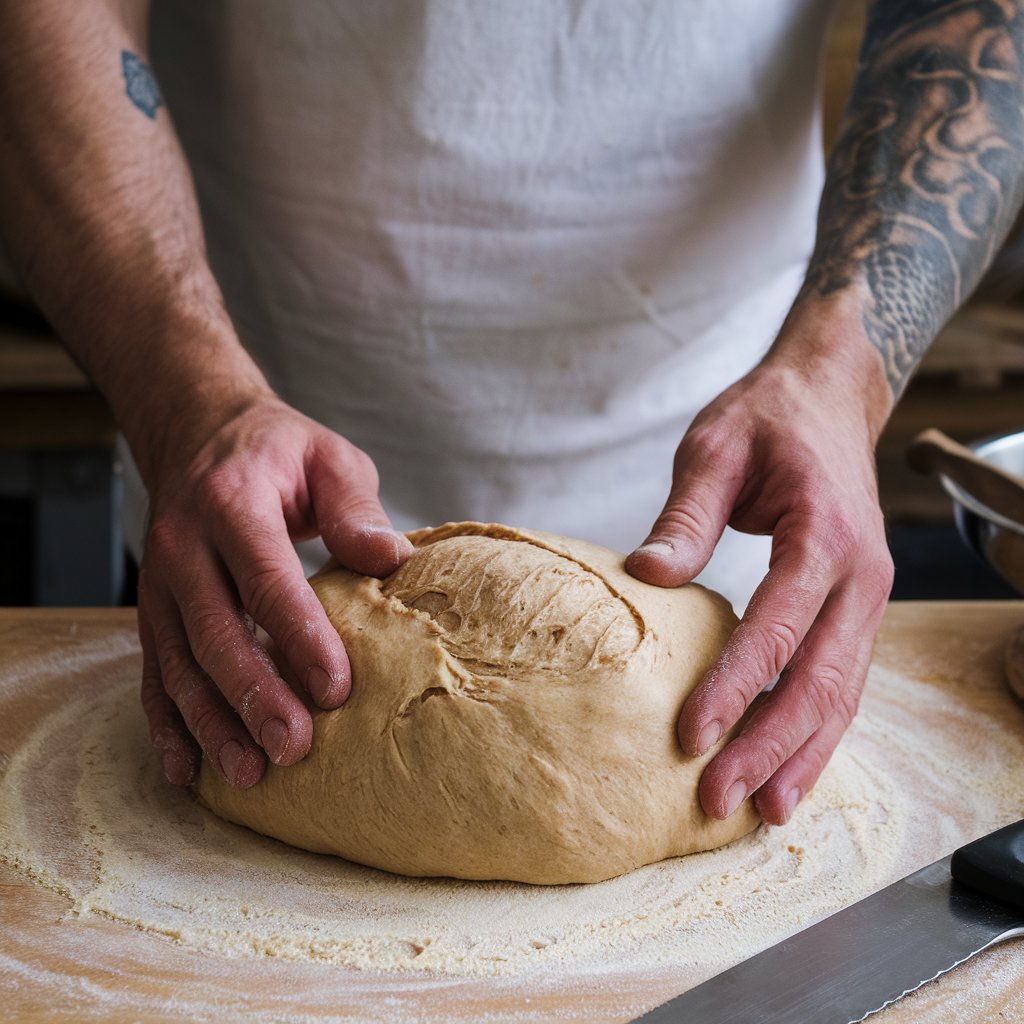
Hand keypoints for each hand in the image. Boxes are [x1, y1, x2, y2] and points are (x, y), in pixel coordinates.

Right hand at [137, 393, 411, 788]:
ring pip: (177, 663)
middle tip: (294, 747)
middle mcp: (183, 545)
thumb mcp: (327, 457)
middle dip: (253, 696)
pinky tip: (186, 769)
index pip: (266, 579)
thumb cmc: (277, 451)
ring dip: (211, 723)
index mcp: (230, 502)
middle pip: (214, 631)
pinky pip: (152, 672)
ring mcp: (159, 582)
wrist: (196, 432)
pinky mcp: (152, 610)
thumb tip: (390, 559)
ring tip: (249, 773)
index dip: (300, 636)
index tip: (337, 688)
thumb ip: (356, 506)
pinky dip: (167, 724)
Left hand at [625, 353, 893, 825]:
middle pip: (820, 679)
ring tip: (762, 811)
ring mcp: (868, 596)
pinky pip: (842, 680)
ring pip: (842, 693)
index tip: (690, 733)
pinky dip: (817, 730)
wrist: (829, 396)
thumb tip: (645, 575)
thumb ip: (685, 514)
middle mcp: (862, 574)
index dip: (736, 685)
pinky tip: (787, 769)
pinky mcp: (856, 607)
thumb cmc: (768, 418)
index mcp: (826, 533)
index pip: (780, 626)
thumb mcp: (716, 447)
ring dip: (801, 755)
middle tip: (717, 797)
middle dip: (768, 745)